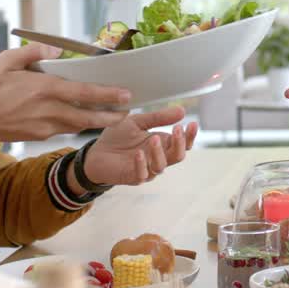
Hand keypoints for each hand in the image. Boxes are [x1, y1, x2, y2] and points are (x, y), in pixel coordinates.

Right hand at [0, 43, 130, 156]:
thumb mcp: (6, 61)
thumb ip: (33, 53)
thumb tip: (55, 49)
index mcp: (44, 89)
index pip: (84, 92)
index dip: (108, 95)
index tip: (126, 94)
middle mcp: (49, 110)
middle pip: (89, 116)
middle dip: (112, 116)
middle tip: (129, 111)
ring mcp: (46, 126)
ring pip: (80, 125)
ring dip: (98, 121)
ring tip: (114, 114)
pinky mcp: (41, 136)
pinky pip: (66, 129)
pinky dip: (78, 123)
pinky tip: (85, 117)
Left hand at [81, 106, 196, 185]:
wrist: (96, 152)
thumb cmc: (118, 138)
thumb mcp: (137, 121)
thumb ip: (158, 117)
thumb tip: (182, 110)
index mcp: (162, 144)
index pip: (182, 143)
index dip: (189, 135)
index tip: (191, 123)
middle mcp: (158, 158)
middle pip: (178, 156)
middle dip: (180, 143)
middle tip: (177, 129)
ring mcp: (147, 169)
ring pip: (161, 166)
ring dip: (159, 152)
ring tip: (153, 139)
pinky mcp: (133, 177)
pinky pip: (142, 174)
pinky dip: (141, 164)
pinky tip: (138, 153)